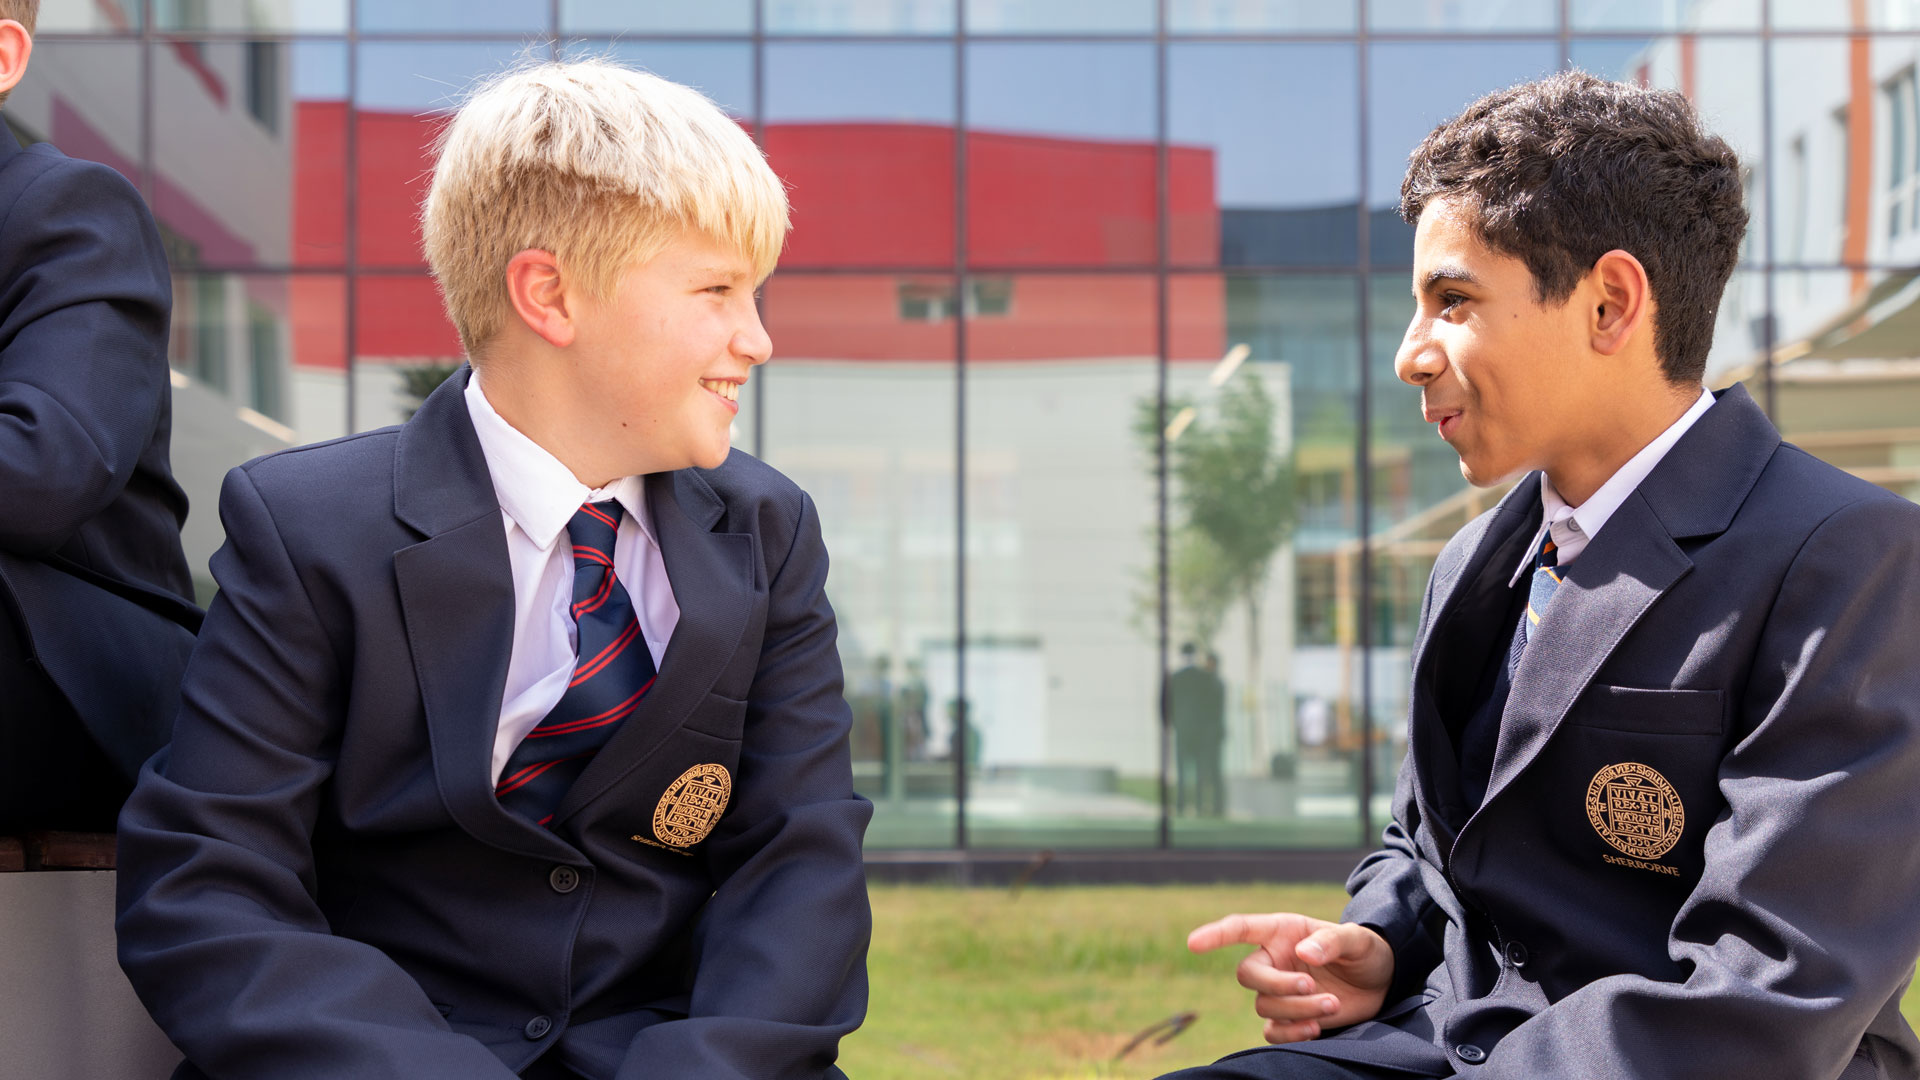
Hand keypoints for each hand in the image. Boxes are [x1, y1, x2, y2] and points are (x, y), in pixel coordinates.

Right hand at [1188, 913, 1393, 1043]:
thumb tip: (1303, 954)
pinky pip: (1272, 1031)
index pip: (1241, 929)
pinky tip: (1315, 1028)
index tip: (1193, 944)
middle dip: (1277, 985)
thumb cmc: (1365, 951)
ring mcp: (1278, 991)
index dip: (1215, 935)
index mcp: (1283, 932)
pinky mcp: (1288, 1018)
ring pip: (1264, 1006)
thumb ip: (1332, 941)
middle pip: (1248, 974)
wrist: (1380, 982)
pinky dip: (1291, 1033)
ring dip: (1297, 1010)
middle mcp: (1274, 960)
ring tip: (1333, 1005)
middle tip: (1311, 988)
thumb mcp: (1357, 940)